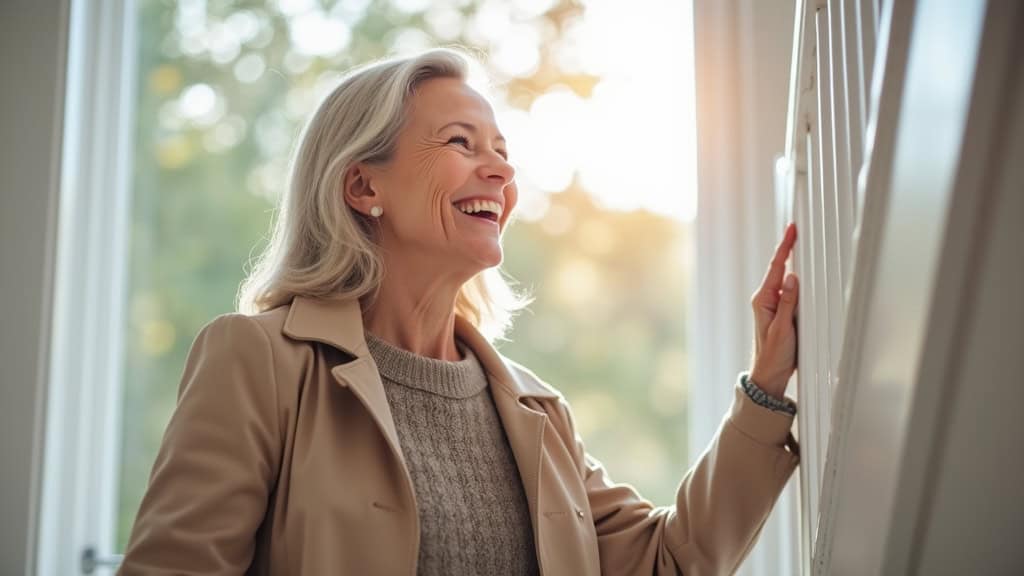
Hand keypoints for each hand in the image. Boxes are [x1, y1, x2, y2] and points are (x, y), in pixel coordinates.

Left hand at [748, 222, 799, 398]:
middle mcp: (766, 298)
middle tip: (796, 228)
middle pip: (779, 268)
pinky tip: (802, 272)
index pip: (776, 267)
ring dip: (792, 262)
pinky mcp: (781, 311)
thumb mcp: (783, 328)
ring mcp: (773, 304)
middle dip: (788, 248)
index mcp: (763, 299)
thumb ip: (788, 302)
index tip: (791, 229)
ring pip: (785, 278)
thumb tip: (792, 277)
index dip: (784, 247)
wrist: (770, 374)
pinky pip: (790, 290)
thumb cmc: (774, 354)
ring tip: (799, 243)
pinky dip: (796, 279)